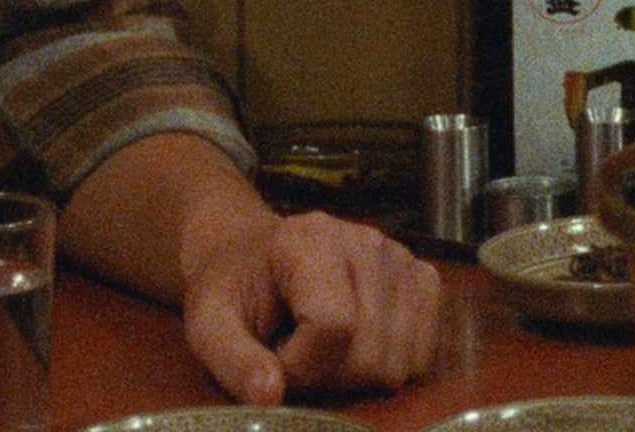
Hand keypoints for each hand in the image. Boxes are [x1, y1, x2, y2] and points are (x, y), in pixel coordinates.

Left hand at [177, 207, 446, 402]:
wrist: (262, 258)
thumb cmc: (236, 290)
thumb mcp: (208, 322)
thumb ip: (231, 358)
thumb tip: (270, 395)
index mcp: (311, 238)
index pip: (333, 327)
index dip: (300, 365)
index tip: (272, 358)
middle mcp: (368, 241)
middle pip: (370, 356)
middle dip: (327, 377)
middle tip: (296, 355)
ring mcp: (403, 259)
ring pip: (398, 365)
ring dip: (355, 377)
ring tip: (322, 348)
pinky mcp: (425, 280)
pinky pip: (423, 358)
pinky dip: (387, 366)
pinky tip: (355, 345)